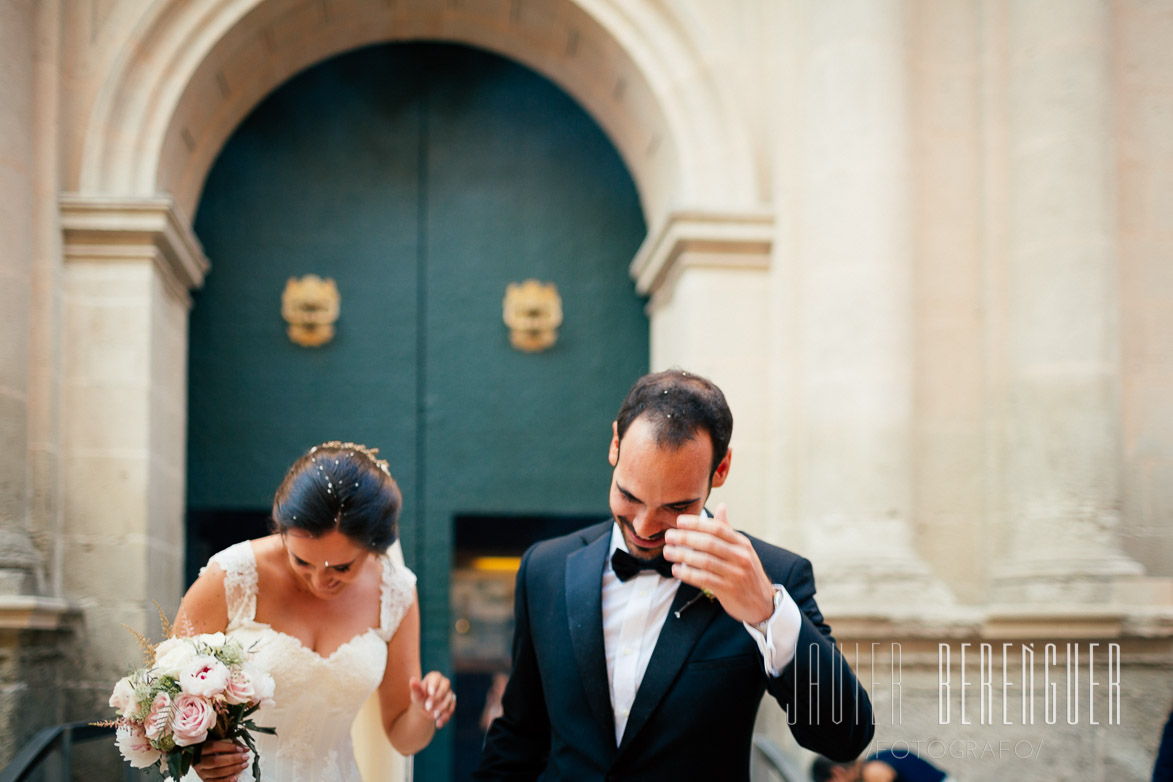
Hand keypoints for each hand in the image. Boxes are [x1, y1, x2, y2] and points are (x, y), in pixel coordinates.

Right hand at [191, 740, 248, 780]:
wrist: (201, 756)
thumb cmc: (213, 746)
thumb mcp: (220, 740)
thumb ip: (232, 743)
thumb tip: (246, 749)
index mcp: (200, 747)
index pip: (214, 746)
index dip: (228, 747)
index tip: (241, 749)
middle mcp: (198, 760)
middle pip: (216, 761)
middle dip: (233, 759)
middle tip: (246, 757)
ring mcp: (200, 771)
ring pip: (217, 772)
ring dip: (233, 769)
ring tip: (244, 765)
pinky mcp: (204, 779)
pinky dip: (226, 781)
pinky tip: (236, 778)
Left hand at [409, 671, 455, 728]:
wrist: (425, 708)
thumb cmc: (420, 697)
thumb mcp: (416, 694)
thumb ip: (415, 688)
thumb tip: (412, 680)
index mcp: (434, 677)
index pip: (436, 678)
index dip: (434, 685)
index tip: (430, 693)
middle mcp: (444, 682)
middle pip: (444, 688)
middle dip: (436, 699)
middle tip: (427, 708)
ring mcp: (450, 692)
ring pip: (449, 699)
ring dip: (441, 708)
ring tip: (433, 716)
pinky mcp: (452, 703)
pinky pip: (451, 709)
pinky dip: (445, 717)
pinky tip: (438, 723)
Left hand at [663, 503, 775, 624]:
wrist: (762, 603)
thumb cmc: (747, 573)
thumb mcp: (742, 550)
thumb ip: (728, 530)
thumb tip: (721, 506)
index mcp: (742, 544)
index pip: (718, 528)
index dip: (697, 524)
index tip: (679, 521)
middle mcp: (740, 557)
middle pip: (709, 543)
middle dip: (686, 538)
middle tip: (668, 536)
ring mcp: (735, 574)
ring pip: (704, 561)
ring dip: (682, 555)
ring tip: (668, 552)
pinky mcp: (728, 590)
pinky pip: (704, 579)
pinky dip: (687, 574)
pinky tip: (676, 570)